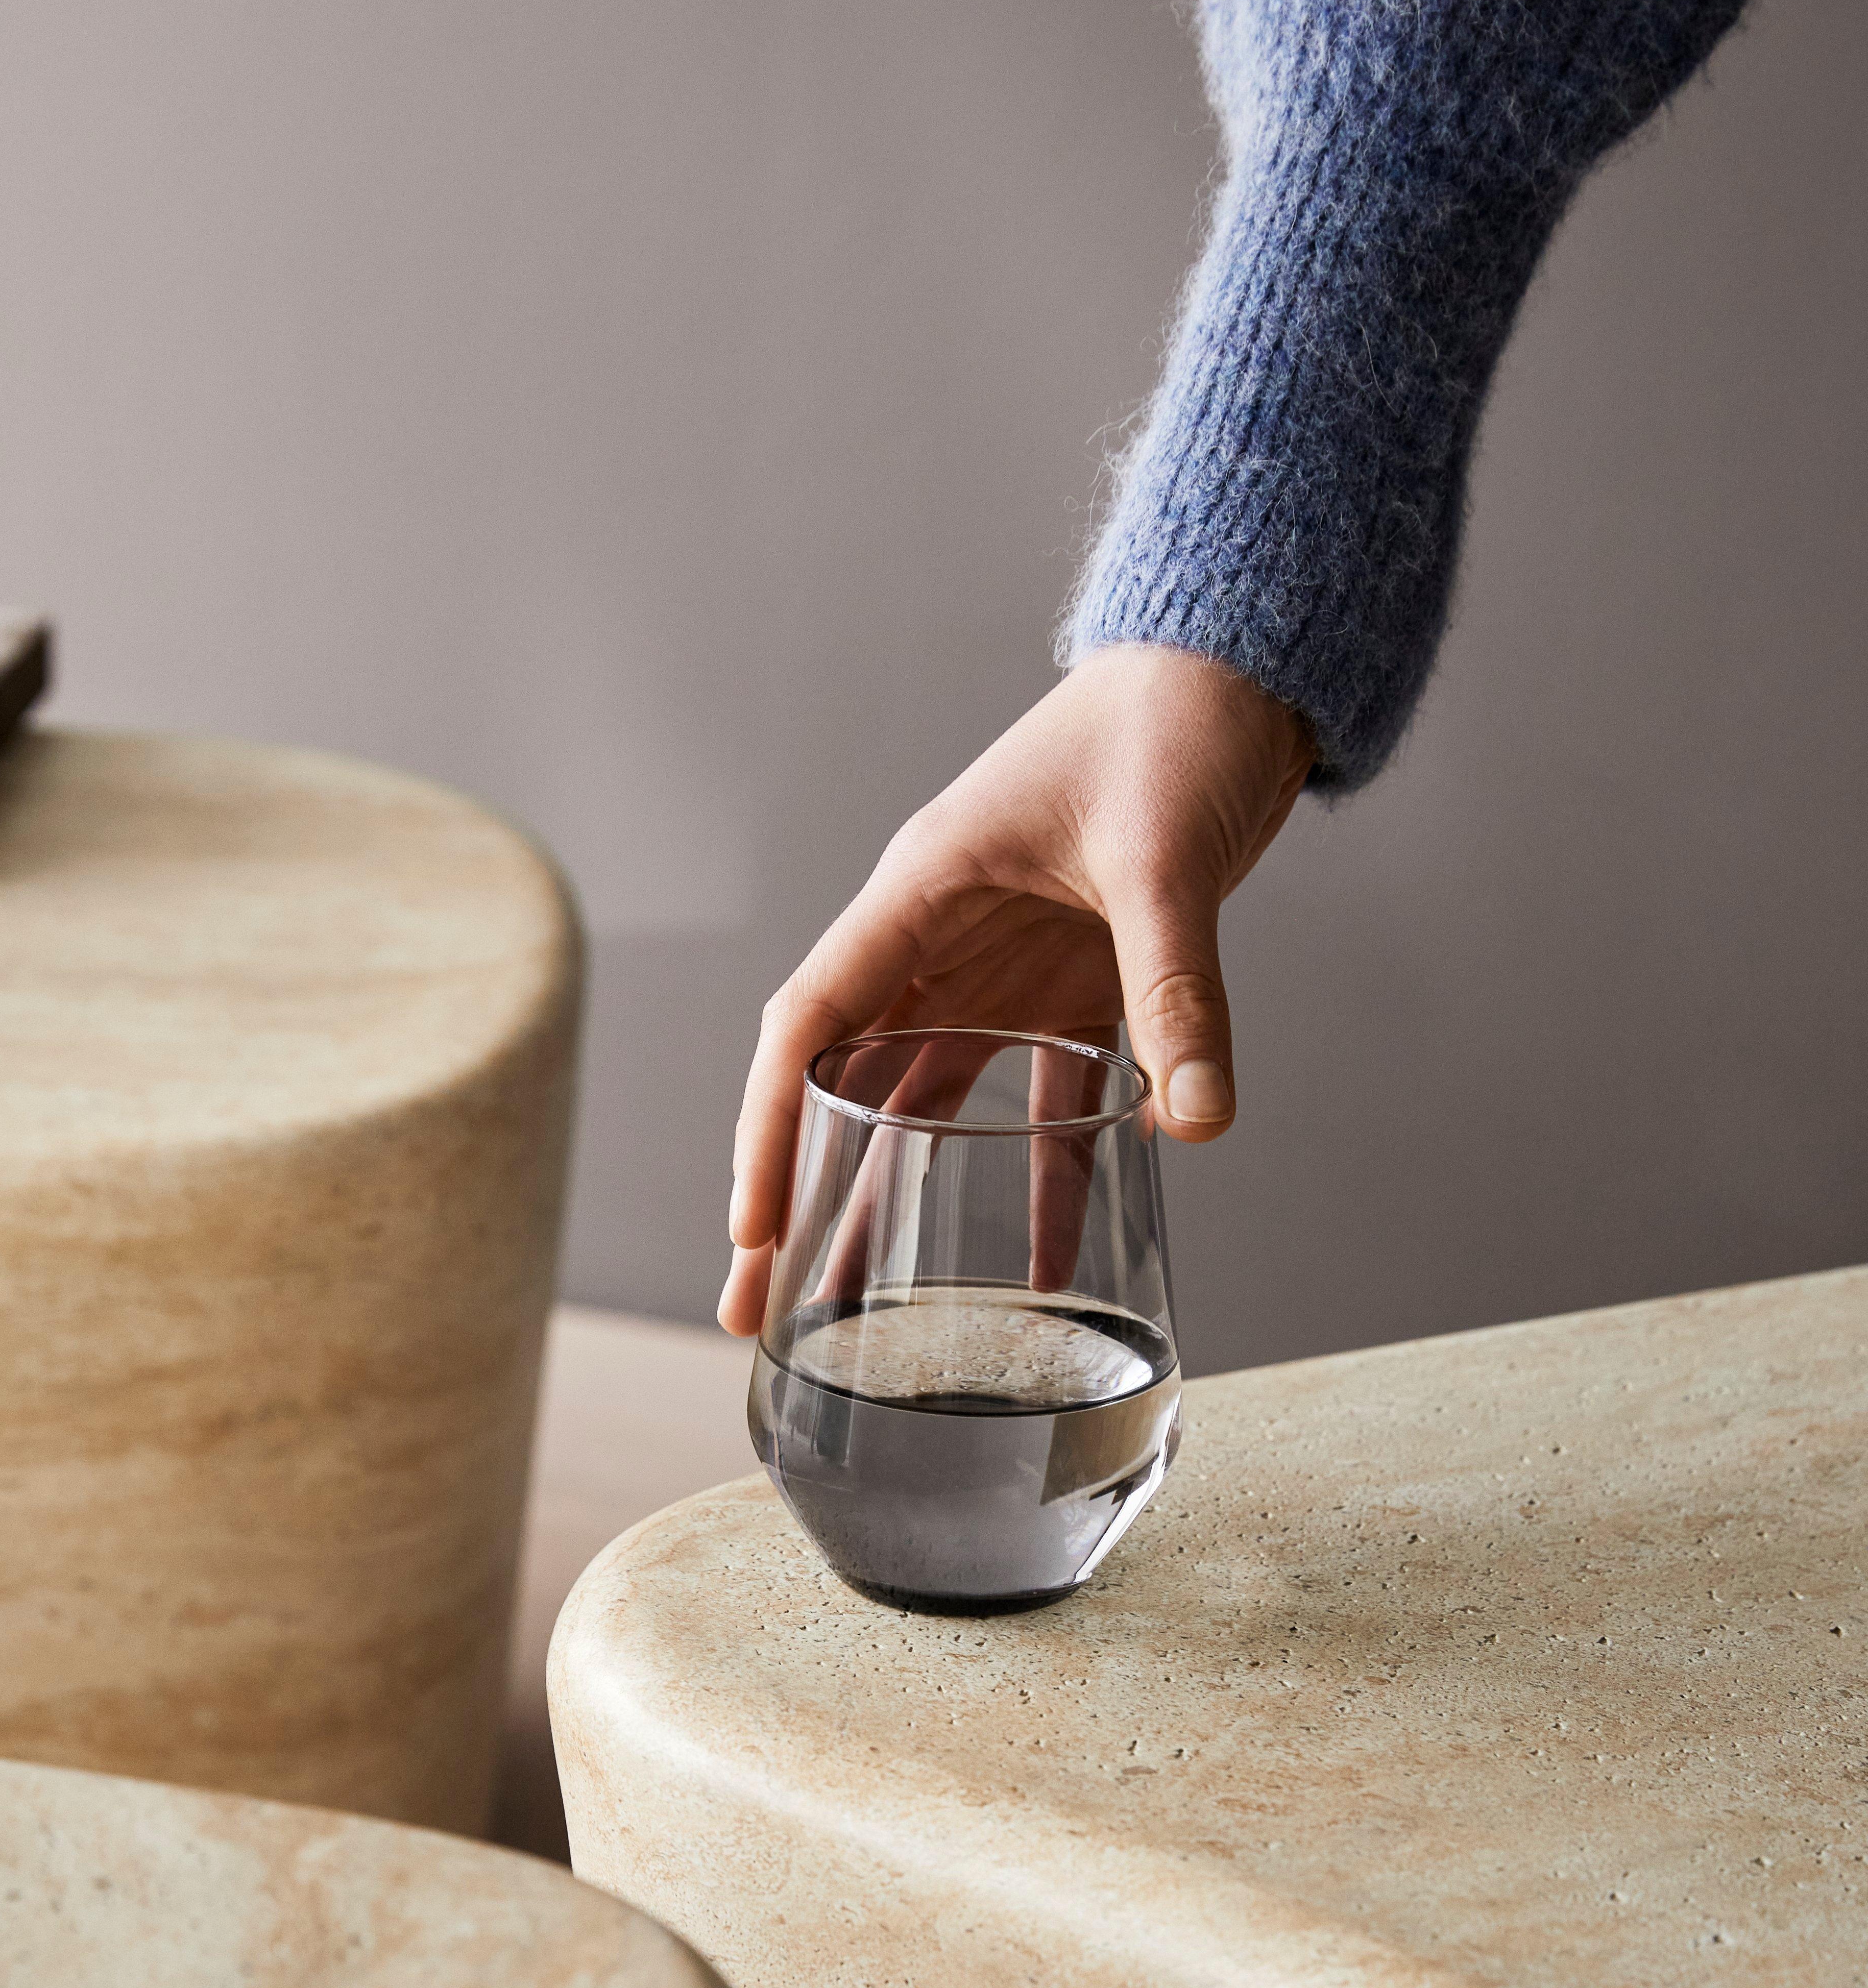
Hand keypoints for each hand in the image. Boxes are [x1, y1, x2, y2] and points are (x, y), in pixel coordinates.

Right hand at [718, 642, 1314, 1333]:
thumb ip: (1177, 988)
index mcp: (922, 894)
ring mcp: (1002, 969)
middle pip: (841, 1087)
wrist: (1235, 673)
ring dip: (889, 1203)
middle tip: (753, 1309)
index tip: (753, 1229)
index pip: (809, 1026)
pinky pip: (1042, 1101)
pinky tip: (1046, 1262)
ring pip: (920, 1107)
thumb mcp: (1166, 858)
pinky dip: (1045, 1178)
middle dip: (796, 1197)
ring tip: (852, 1314)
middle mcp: (942, 941)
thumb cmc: (1175, 727)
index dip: (770, 1130)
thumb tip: (1198, 1120)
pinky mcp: (1073, 986)